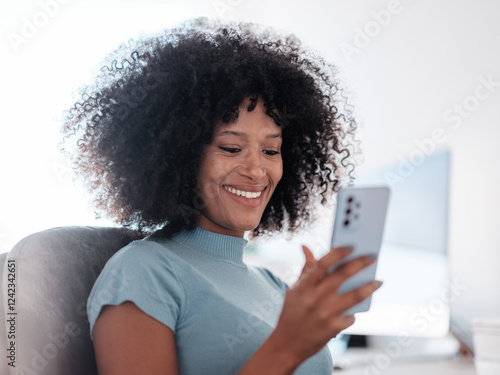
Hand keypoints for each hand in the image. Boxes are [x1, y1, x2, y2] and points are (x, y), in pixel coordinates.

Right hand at [269, 245, 381, 364]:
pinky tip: (356, 310)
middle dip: (360, 263)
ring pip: (354, 296)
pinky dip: (354, 313)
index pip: (323, 263)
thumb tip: (306, 247)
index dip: (338, 252)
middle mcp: (314, 298)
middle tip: (372, 257)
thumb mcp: (294, 291)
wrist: (286, 345)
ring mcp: (324, 314)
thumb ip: (305, 270)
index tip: (352, 246)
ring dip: (369, 287)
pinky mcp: (333, 328)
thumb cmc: (291, 314)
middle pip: (342, 275)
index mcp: (304, 286)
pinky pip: (351, 316)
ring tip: (378, 281)